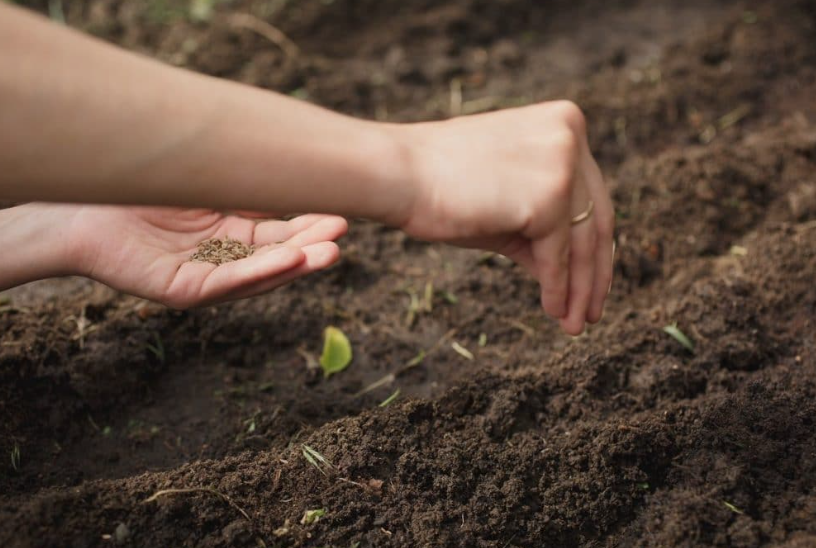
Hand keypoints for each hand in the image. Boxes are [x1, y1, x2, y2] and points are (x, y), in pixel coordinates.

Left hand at [13, 204, 346, 307]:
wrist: (81, 201)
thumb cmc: (143, 187)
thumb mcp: (209, 182)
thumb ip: (247, 182)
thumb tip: (296, 160)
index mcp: (233, 235)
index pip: (282, 235)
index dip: (311, 227)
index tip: (341, 213)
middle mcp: (225, 260)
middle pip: (278, 256)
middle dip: (312, 247)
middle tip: (343, 233)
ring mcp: (206, 277)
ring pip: (260, 274)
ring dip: (297, 265)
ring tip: (329, 252)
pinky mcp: (184, 290)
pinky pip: (227, 283)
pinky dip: (260, 273)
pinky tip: (289, 261)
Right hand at [394, 101, 613, 334]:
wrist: (397, 175)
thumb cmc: (442, 187)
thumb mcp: (508, 204)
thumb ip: (546, 229)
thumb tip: (577, 278)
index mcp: (563, 122)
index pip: (591, 195)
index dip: (595, 245)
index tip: (593, 281)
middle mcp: (570, 135)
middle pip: (596, 218)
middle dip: (593, 273)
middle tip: (591, 312)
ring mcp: (562, 163)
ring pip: (583, 241)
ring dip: (579, 289)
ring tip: (573, 324)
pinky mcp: (548, 196)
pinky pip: (558, 255)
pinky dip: (557, 287)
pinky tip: (553, 310)